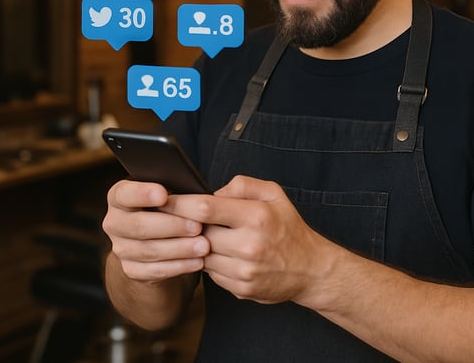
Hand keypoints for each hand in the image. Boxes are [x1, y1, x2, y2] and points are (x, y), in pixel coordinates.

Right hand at [101, 179, 209, 282]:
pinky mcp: (132, 270)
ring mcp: (121, 249)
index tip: (164, 195)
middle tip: (198, 226)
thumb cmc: (165, 209)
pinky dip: (179, 266)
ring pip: (149, 250)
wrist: (155, 242)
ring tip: (204, 246)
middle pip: (139, 225)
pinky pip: (155, 271)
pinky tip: (198, 262)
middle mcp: (114, 223)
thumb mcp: (166, 196)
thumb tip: (196, 196)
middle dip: (172, 226)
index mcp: (119, 198)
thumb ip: (173, 192)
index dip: (142, 194)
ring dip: (180, 248)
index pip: (124, 194)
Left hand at [171, 175, 327, 304]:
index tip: (162, 200)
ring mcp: (245, 270)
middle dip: (183, 226)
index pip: (205, 208)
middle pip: (198, 233)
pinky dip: (209, 263)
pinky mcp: (241, 289)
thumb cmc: (288, 227)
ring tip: (196, 236)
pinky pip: (210, 274)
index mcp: (256, 216)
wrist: (311, 269)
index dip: (179, 203)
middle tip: (170, 218)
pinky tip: (216, 254)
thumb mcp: (274, 194)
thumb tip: (211, 191)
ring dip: (195, 246)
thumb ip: (242, 184)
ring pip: (201, 255)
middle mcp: (250, 245)